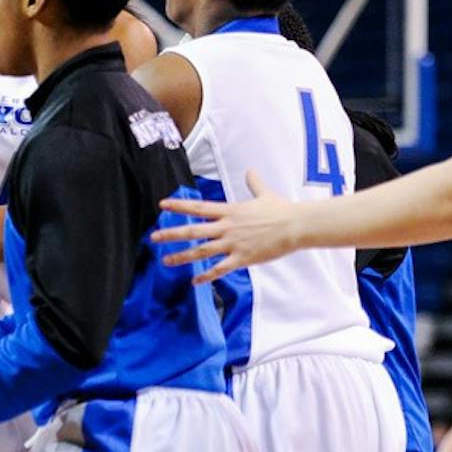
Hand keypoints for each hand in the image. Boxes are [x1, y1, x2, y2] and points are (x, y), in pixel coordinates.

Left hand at [152, 169, 298, 283]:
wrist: (297, 226)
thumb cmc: (282, 209)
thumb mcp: (265, 193)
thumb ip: (254, 183)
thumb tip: (251, 170)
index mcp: (230, 211)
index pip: (198, 208)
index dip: (179, 206)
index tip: (162, 205)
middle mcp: (227, 227)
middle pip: (193, 231)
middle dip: (171, 234)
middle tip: (153, 237)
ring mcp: (233, 244)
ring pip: (202, 252)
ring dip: (182, 257)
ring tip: (166, 261)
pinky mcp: (243, 258)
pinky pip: (220, 269)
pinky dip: (206, 276)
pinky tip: (194, 282)